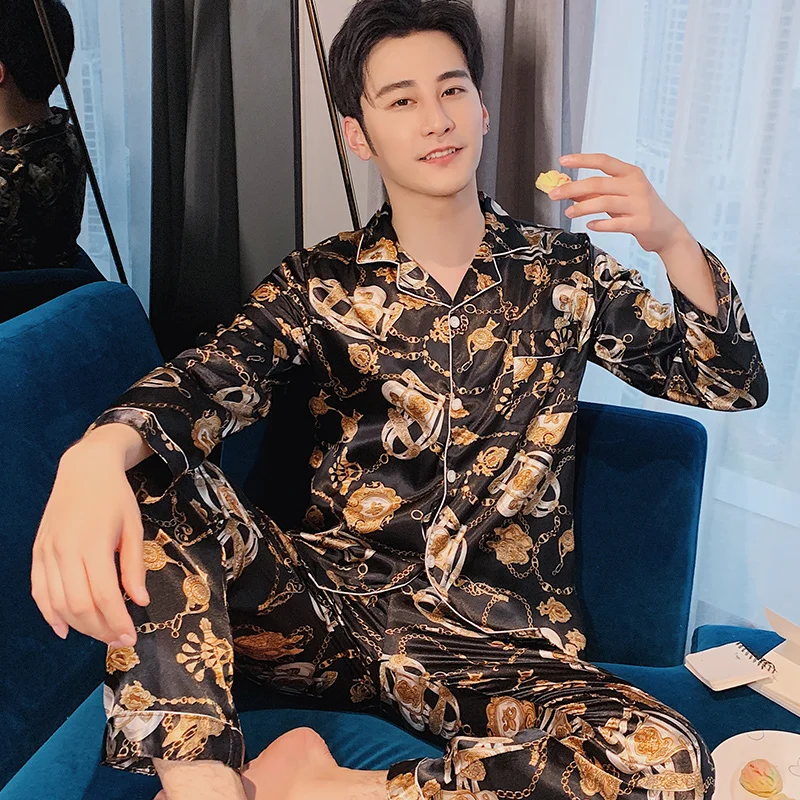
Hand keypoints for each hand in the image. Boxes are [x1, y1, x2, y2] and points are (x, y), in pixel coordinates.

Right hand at [30, 443, 149, 647]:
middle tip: (119, 641)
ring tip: (100, 634)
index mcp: (93, 544)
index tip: (131, 638)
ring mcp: (47, 553)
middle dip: (100, 629)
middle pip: (78, 605)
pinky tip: (64, 629)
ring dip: (78, 626)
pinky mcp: (37, 552)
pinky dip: (49, 614)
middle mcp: (65, 551)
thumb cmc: (115, 498)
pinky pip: (39, 591)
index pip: (103, 595)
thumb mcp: (134, 528)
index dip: (116, 622)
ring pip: (57, 603)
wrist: (84, 470)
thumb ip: (134, 567)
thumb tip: (140, 601)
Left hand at [548, 152, 688, 254]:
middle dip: (573, 188)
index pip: (604, 161)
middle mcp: (635, 185)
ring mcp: (639, 203)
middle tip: (554, 194)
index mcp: (630, 173)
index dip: (582, 160)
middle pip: (598, 183)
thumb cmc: (640, 211)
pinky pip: (616, 223)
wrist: (667, 231)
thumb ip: (596, 193)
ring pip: (604, 202)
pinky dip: (600, 224)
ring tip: (568, 213)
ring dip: (582, 207)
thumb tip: (568, 190)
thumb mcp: (619, 197)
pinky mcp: (641, 222)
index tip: (563, 161)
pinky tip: (589, 225)